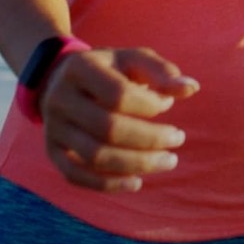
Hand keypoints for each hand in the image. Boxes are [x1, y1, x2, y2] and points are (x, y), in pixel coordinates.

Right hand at [39, 46, 199, 191]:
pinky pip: (76, 175)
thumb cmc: (110, 69)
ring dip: (136, 164)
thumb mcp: (134, 59)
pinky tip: (137, 182)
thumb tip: (191, 89)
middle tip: (178, 139)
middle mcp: (60, 98)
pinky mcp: (53, 151)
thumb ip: (163, 71)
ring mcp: (53, 127)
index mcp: (80, 68)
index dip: (149, 105)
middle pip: (107, 128)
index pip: (118, 95)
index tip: (168, 104)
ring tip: (168, 161)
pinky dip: (107, 184)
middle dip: (150, 139)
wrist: (62, 79)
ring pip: (94, 155)